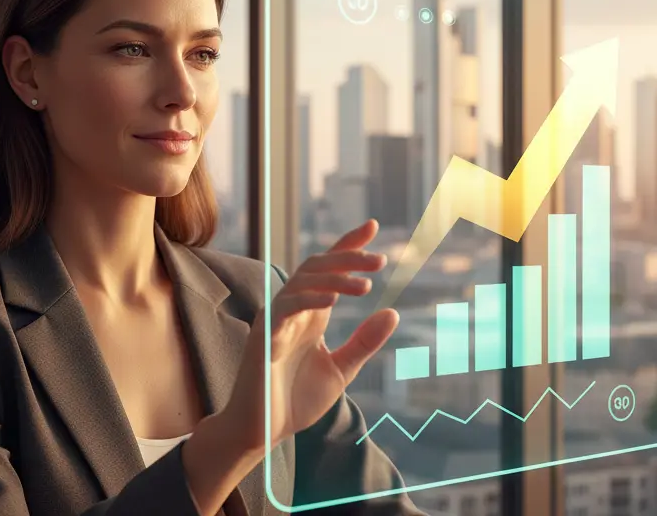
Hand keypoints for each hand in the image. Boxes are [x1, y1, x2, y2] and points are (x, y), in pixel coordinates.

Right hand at [221, 218, 399, 452]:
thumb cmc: (294, 401)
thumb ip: (364, 343)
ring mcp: (275, 319)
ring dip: (335, 279)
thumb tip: (394, 312)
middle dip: (348, 257)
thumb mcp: (340, 370)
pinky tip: (331, 300)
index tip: (373, 225)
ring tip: (365, 286)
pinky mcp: (263, 335)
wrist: (262, 430)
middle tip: (380, 260)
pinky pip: (284, 307)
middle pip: (317, 266)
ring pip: (303, 281)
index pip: (329, 269)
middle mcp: (292, 310)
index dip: (348, 245)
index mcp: (311, 314)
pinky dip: (308, 299)